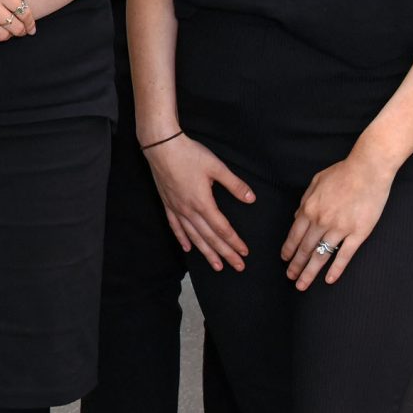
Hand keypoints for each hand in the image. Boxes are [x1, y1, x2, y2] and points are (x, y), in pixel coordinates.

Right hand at [143, 134, 253, 269]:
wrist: (162, 146)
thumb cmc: (189, 154)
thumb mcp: (216, 167)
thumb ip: (234, 184)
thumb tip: (251, 198)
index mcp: (203, 203)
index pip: (222, 229)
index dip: (234, 242)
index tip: (245, 252)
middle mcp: (189, 210)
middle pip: (210, 238)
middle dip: (225, 253)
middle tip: (238, 266)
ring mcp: (177, 209)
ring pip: (194, 237)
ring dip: (206, 252)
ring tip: (217, 265)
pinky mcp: (168, 204)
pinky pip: (175, 226)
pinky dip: (182, 239)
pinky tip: (188, 248)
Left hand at [281, 153, 393, 288]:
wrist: (368, 169)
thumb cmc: (342, 172)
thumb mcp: (316, 182)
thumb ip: (304, 200)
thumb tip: (296, 216)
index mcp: (309, 208)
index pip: (295, 235)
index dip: (288, 249)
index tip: (284, 260)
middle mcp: (321, 221)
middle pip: (305, 248)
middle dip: (295, 265)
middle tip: (290, 277)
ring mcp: (339, 229)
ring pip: (321, 256)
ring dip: (309, 272)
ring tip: (302, 284)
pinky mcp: (358, 233)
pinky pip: (344, 255)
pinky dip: (336, 269)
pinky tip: (329, 280)